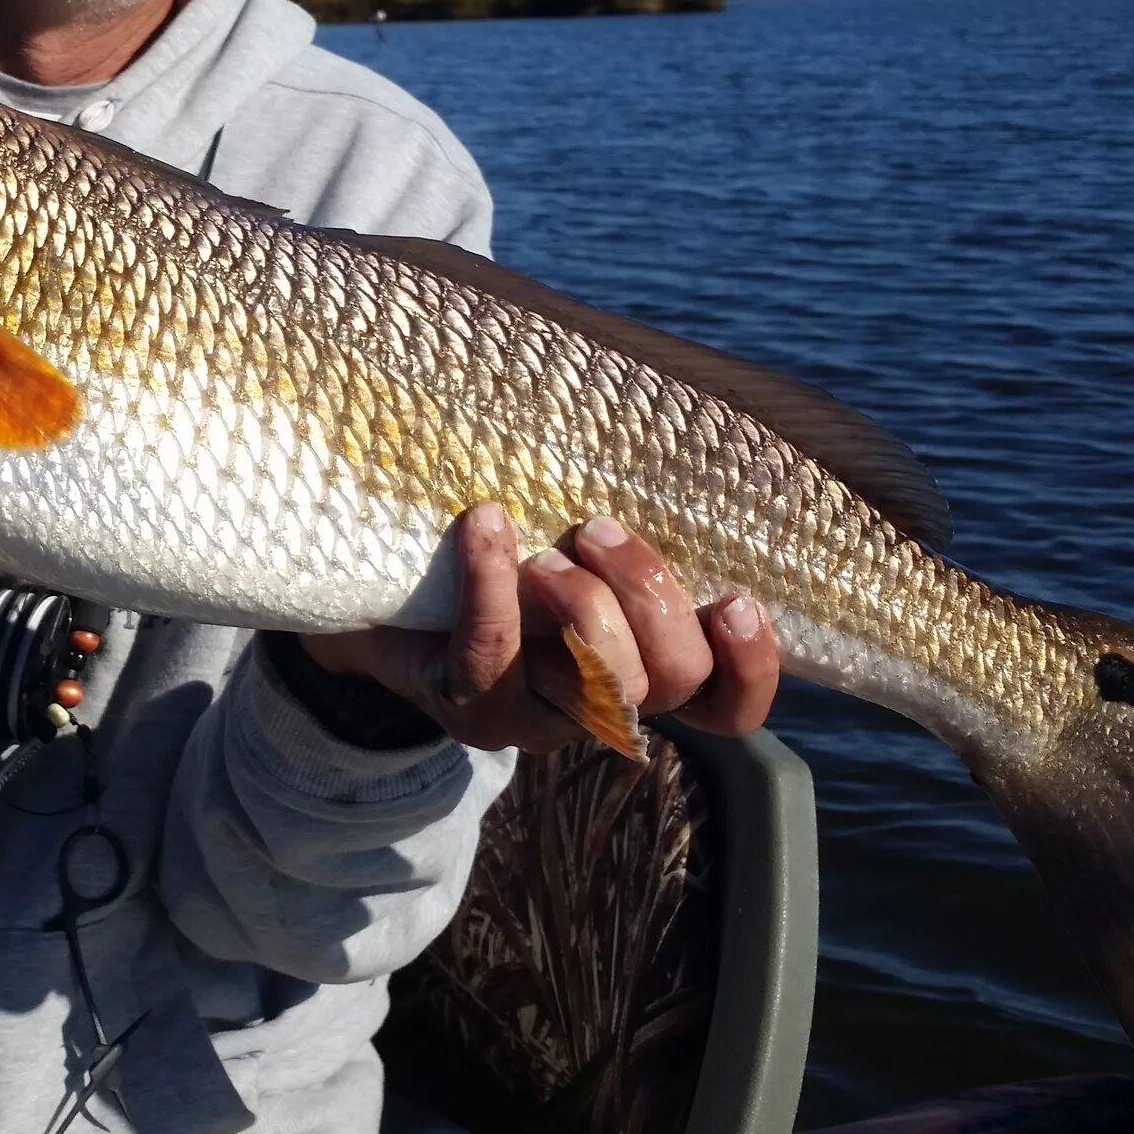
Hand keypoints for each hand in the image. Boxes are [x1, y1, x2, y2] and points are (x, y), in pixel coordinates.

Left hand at [299, 504, 779, 754]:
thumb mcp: (574, 537)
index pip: (728, 706)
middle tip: (600, 529)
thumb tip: (665, 415)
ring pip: (599, 686)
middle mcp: (603, 705)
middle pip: (673, 680)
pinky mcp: (468, 705)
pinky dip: (491, 585)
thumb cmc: (502, 554)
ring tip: (546, 550)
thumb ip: (628, 515)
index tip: (737, 598)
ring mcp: (536, 717)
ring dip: (585, 606)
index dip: (750, 667)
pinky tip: (485, 525)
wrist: (382, 602)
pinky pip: (492, 658)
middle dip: (652, 598)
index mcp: (647, 670)